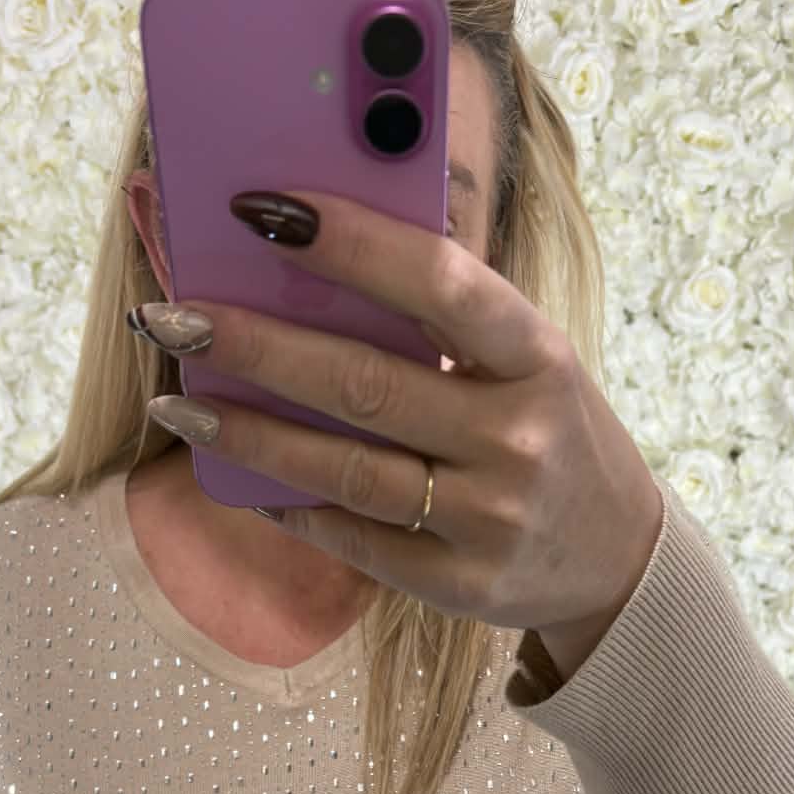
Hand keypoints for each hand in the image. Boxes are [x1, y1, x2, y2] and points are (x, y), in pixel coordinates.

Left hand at [136, 187, 663, 636]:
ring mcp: (488, 518)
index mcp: (539, 356)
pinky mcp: (459, 583)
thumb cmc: (552, 433)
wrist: (620, 562)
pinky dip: (288, 504)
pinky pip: (353, 538)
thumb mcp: (531, 363)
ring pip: (345, 470)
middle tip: (173, 314)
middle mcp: (517, 437)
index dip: (349, 241)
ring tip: (178, 401)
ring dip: (248, 433)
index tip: (261, 209)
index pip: (439, 283)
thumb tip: (310, 263)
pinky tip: (237, 474)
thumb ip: (448, 322)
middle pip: (365, 383)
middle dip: (255, 344)